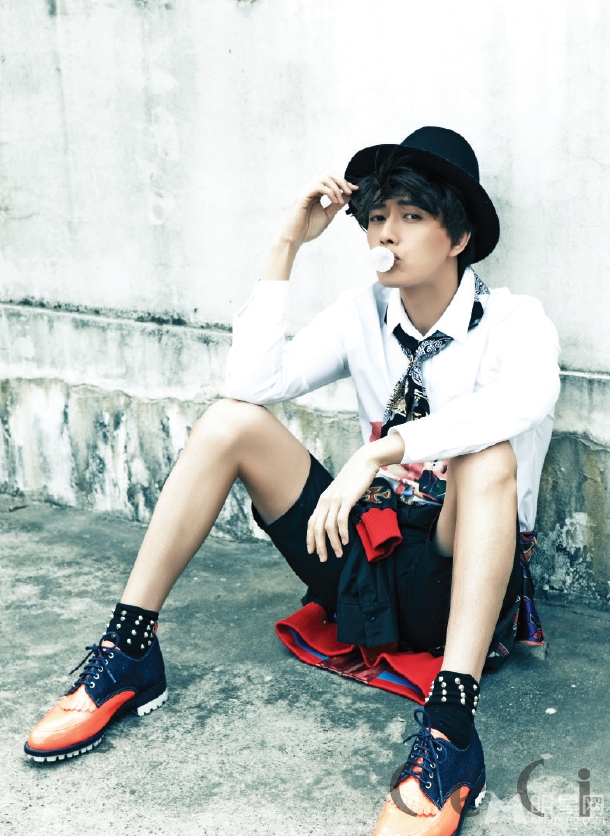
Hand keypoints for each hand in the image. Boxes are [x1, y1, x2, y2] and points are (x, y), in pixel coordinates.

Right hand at [279, 174, 357, 247]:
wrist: (295, 238)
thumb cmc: (309, 228)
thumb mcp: (328, 215)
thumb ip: (337, 204)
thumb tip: (349, 195)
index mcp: (315, 192)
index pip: (331, 180)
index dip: (344, 183)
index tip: (355, 189)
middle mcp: (309, 188)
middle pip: (328, 174)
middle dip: (342, 181)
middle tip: (350, 191)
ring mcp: (305, 190)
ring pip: (324, 178)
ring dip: (337, 187)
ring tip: (340, 200)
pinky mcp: (302, 195)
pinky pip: (319, 186)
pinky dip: (330, 192)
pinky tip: (334, 201)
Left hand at [306, 433, 406, 561]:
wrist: (363, 461)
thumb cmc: (354, 478)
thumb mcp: (341, 492)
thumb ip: (336, 503)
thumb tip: (336, 517)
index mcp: (323, 500)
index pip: (311, 522)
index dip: (310, 538)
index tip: (311, 551)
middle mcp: (325, 500)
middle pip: (317, 528)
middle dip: (319, 545)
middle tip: (323, 559)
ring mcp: (335, 500)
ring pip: (328, 527)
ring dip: (332, 543)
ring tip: (338, 554)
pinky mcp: (346, 499)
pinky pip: (341, 520)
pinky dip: (342, 533)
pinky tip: (345, 541)